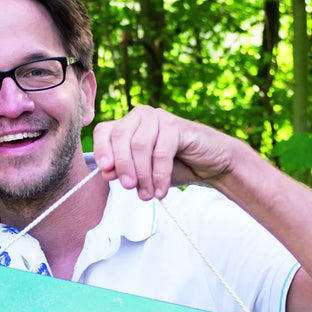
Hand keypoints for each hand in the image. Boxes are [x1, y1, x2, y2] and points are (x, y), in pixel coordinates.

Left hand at [92, 105, 234, 199]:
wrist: (210, 165)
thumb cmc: (173, 167)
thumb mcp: (142, 173)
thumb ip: (123, 171)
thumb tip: (106, 172)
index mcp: (128, 124)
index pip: (104, 131)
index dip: (101, 150)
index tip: (106, 172)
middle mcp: (141, 116)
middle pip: (120, 137)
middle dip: (123, 166)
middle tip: (129, 188)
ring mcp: (159, 118)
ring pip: (139, 146)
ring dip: (142, 175)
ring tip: (148, 195)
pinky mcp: (177, 126)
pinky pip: (160, 153)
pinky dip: (159, 176)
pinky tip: (161, 191)